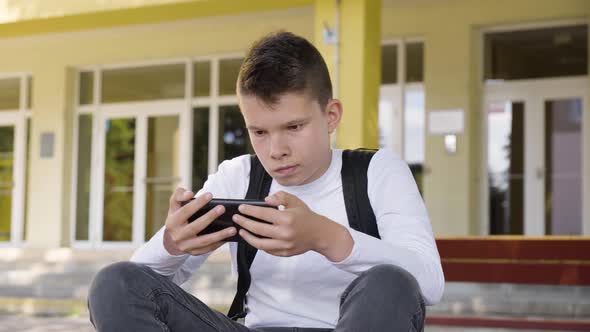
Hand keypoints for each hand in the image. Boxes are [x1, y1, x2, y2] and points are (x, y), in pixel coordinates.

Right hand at [163, 187, 236, 255]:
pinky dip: (218, 243)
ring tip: (233, 229)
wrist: (171, 240)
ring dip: (220, 235)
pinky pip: (208, 249)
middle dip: (210, 217)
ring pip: (204, 240)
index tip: (210, 195)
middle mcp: (178, 235)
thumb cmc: (177, 217)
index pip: (186, 211)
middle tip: (222, 208)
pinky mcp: (193, 252)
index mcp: (172, 222)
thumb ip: (179, 195)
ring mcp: (186, 246)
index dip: (198, 203)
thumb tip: (190, 194)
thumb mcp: (174, 206)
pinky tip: (228, 237)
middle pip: (196, 226)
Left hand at [233, 191, 352, 260]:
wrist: (319, 234)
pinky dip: (258, 244)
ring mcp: (284, 245)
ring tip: (241, 230)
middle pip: (258, 229)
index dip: (249, 211)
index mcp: (286, 218)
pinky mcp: (284, 253)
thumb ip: (280, 197)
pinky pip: (267, 249)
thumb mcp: (295, 201)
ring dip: (247, 237)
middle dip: (244, 223)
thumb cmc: (305, 216)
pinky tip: (252, 237)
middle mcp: (284, 233)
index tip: (240, 208)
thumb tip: (265, 200)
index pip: (263, 214)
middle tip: (236, 218)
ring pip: (259, 243)